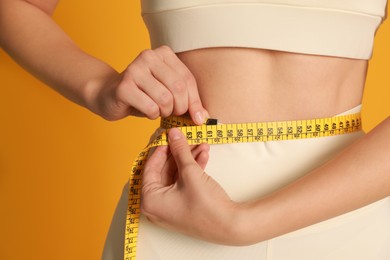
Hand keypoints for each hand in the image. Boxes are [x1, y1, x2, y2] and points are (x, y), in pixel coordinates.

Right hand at [91, 45, 207, 123]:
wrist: (108, 95)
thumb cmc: (143, 95)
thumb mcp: (167, 92)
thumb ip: (186, 100)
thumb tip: (203, 117)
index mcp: (163, 53)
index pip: (188, 79)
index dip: (195, 102)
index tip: (198, 119)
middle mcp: (149, 56)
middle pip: (178, 88)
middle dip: (180, 108)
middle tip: (174, 114)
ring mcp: (134, 70)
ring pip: (165, 99)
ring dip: (165, 112)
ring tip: (158, 110)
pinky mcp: (124, 86)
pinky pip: (150, 107)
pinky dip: (152, 115)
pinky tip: (146, 110)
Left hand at [141, 128, 240, 244]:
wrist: (229, 225)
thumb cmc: (206, 205)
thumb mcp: (190, 172)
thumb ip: (179, 150)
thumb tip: (173, 134)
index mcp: (150, 200)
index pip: (150, 168)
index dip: (161, 149)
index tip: (169, 137)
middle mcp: (156, 206)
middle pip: (164, 171)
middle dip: (179, 153)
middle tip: (185, 139)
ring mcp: (169, 208)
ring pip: (176, 176)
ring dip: (188, 159)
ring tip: (201, 145)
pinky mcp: (182, 207)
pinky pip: (182, 184)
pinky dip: (192, 171)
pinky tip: (203, 157)